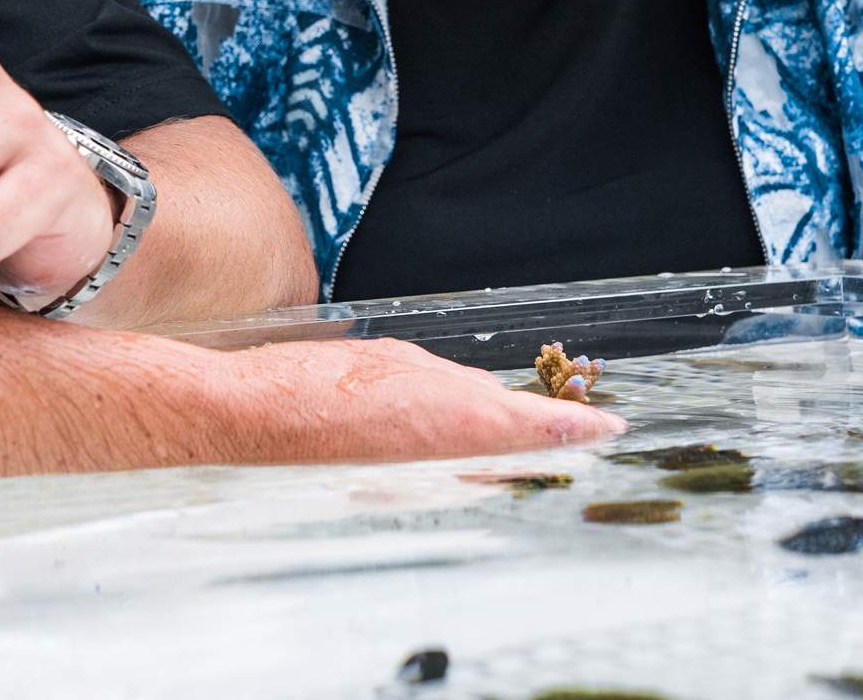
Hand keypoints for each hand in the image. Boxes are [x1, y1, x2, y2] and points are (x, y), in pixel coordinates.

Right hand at [225, 337, 625, 461]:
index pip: (541, 427)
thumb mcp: (401, 362)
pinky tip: (441, 444)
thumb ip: (454, 382)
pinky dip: (455, 464)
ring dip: (496, 451)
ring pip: (480, 470)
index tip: (612, 426)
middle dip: (539, 437)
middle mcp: (448, 462)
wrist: (250, 421)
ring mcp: (422, 486)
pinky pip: (441, 480)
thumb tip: (490, 396)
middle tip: (564, 418)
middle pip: (515, 455)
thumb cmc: (315, 383)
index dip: (581, 427)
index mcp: (460, 420)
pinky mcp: (394, 498)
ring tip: (503, 428)